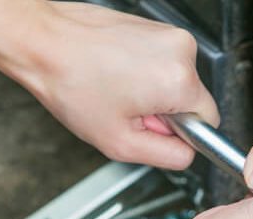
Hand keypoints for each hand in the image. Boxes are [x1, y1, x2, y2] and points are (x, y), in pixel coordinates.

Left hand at [0, 2, 218, 169]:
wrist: (42, 41)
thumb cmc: (71, 82)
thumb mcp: (121, 143)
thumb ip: (168, 156)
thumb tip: (186, 154)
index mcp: (180, 81)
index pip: (210, 121)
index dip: (180, 133)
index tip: (152, 127)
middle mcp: (182, 50)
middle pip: (192, 99)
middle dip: (163, 112)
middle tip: (126, 109)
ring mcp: (170, 34)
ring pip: (176, 80)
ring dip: (151, 91)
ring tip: (117, 88)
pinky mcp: (156, 26)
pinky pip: (163, 62)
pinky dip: (144, 71)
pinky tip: (116, 72)